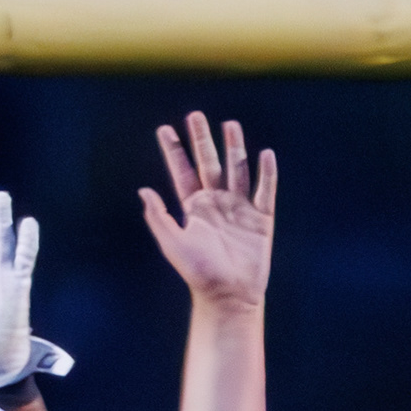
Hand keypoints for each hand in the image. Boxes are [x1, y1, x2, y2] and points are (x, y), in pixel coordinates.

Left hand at [139, 113, 274, 310]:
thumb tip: (143, 191)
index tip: (165, 129)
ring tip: (230, 125)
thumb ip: (158, 217)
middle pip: (208, 163)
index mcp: (194, 209)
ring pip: (237, 169)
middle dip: (201, 140)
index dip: (174, 151)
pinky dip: (266, 173)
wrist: (229, 295)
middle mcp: (216, 203)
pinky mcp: (261, 218)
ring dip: (234, 148)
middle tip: (195, 115)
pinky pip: (265, 190)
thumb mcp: (173, 244)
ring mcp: (239, 208)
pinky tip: (265, 155)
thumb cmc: (199, 273)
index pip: (182, 173)